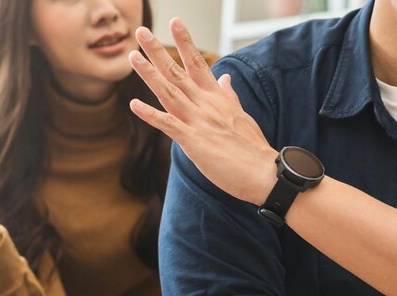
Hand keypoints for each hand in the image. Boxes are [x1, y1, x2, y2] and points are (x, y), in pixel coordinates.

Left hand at [128, 19, 278, 205]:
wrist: (264, 172)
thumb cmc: (254, 149)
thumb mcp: (242, 116)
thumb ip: (229, 96)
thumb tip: (225, 78)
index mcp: (217, 99)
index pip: (198, 64)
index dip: (185, 43)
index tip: (175, 22)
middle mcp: (206, 105)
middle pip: (178, 73)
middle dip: (158, 51)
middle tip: (142, 31)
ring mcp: (199, 121)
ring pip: (169, 92)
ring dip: (149, 74)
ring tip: (132, 56)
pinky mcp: (194, 141)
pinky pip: (168, 125)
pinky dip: (150, 115)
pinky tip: (134, 104)